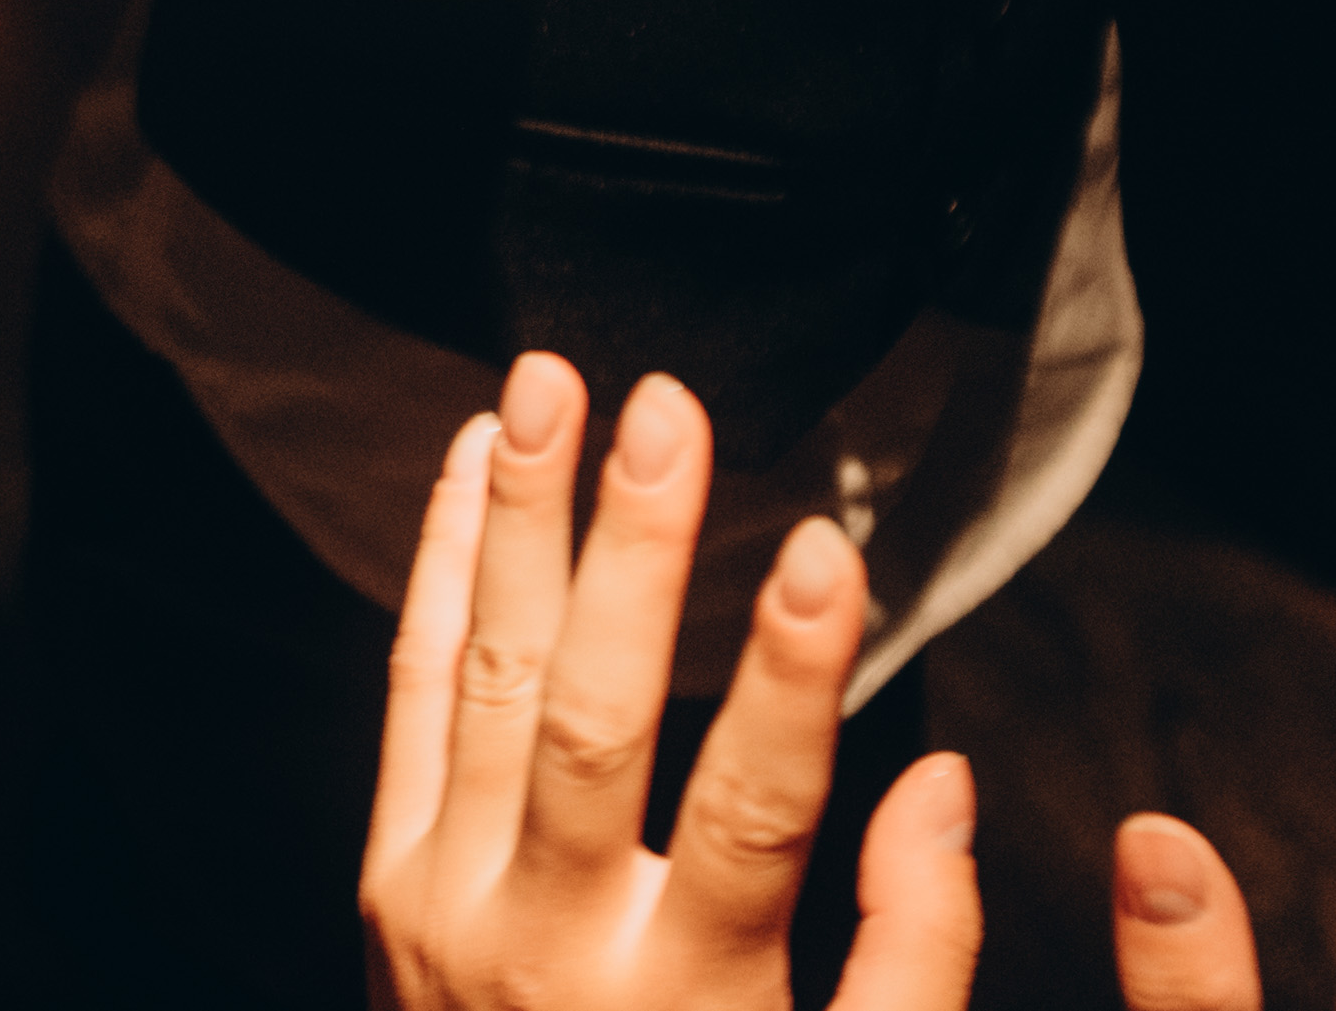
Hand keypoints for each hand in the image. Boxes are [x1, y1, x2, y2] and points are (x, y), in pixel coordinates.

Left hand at [363, 355, 981, 1010]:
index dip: (798, 680)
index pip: (756, 814)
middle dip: (630, 552)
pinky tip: (464, 472)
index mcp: (686, 1006)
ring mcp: (446, 910)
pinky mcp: (387, 885)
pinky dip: (432, 575)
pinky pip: (407, 702)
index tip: (827, 548)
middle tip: (667, 411)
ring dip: (515, 522)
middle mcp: (547, 948)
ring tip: (547, 388)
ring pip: (484, 683)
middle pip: (593, 720)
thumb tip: (948, 788)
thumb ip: (912, 952)